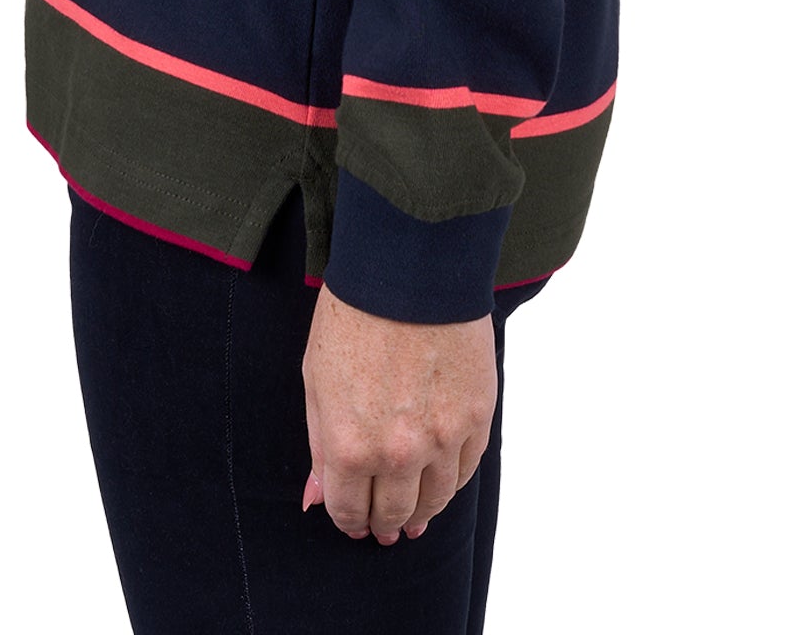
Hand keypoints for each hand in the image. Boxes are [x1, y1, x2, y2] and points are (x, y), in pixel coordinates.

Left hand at [300, 284, 496, 543]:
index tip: (352, 519)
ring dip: (421, 511)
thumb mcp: (316, 380)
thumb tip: (317, 498)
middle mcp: (399, 453)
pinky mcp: (478, 416)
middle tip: (384, 526)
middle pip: (394, 514)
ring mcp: (444, 437)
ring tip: (415, 513)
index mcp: (349, 445)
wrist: (411, 268)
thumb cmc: (354, 314)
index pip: (349, 511)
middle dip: (384, 523)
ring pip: (435, 501)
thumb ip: (319, 446)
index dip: (348, 520)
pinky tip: (441, 479)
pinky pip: (466, 470)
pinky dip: (451, 481)